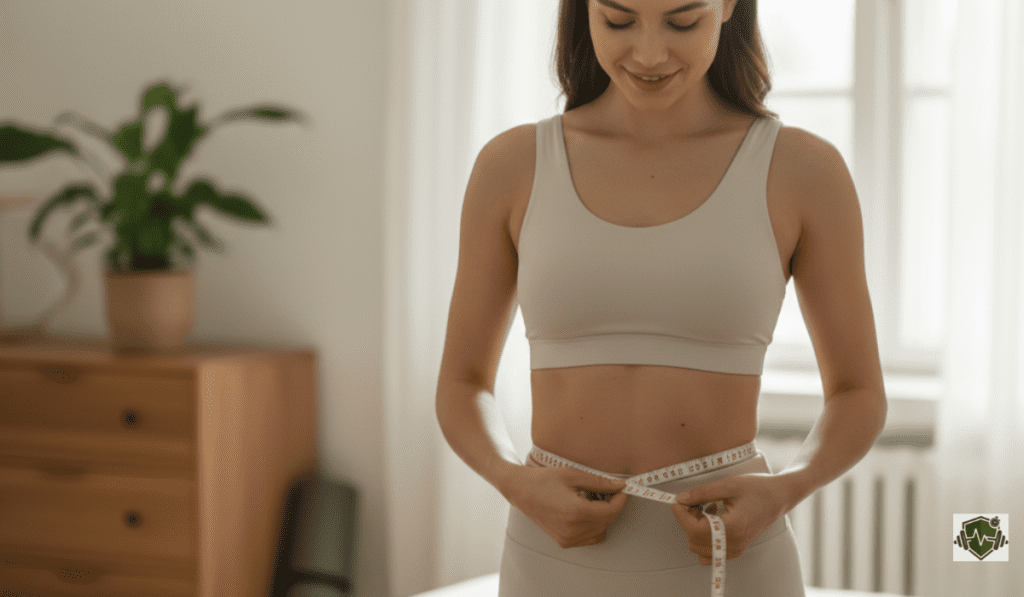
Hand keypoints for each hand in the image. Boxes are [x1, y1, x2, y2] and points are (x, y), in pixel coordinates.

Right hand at [509, 459, 629, 547]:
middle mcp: (571, 530)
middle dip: (612, 506)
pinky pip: (590, 538)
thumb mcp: (572, 474)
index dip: (620, 499)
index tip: (621, 489)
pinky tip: (586, 512)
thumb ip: (599, 482)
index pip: (610, 511)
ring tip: (594, 501)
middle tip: (609, 491)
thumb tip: (620, 485)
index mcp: (574, 512)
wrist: (520, 491)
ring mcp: (567, 538)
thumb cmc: (543, 480)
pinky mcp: (564, 542)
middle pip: (607, 521)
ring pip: (600, 532)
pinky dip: (594, 527)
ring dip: (604, 517)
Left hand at [669, 473, 789, 565]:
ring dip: (695, 529)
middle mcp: (735, 543)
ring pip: (700, 548)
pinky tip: (711, 520)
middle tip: (693, 501)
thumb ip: (702, 493)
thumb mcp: (728, 485)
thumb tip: (681, 499)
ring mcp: (736, 549)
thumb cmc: (758, 489)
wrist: (779, 496)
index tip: (675, 502)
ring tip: (705, 509)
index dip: (680, 515)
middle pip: (694, 541)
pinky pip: (711, 552)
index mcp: (733, 528)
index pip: (695, 530)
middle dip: (688, 520)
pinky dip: (704, 538)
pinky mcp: (737, 548)